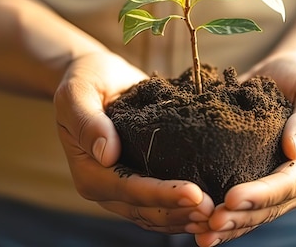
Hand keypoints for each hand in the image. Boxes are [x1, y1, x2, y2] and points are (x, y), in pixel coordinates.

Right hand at [54, 52, 213, 232]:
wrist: (97, 77)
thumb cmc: (86, 80)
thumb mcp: (78, 92)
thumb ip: (87, 120)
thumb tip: (107, 154)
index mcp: (89, 172)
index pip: (129, 190)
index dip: (162, 194)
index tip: (194, 194)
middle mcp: (106, 187)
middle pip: (146, 211)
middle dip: (181, 212)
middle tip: (215, 210)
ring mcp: (124, 188)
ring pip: (156, 215)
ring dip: (186, 218)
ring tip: (218, 213)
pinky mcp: (141, 180)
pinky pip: (162, 205)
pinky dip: (184, 210)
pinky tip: (210, 206)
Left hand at [195, 53, 295, 245]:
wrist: (295, 78)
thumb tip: (294, 148)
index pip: (288, 184)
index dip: (261, 194)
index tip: (232, 198)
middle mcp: (295, 181)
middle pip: (268, 208)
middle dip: (239, 218)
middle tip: (209, 222)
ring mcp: (273, 183)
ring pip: (253, 215)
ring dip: (228, 226)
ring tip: (200, 234)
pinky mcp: (254, 178)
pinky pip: (240, 206)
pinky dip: (222, 216)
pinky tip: (196, 225)